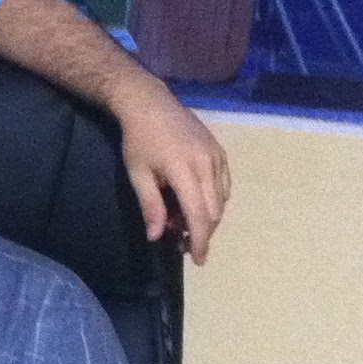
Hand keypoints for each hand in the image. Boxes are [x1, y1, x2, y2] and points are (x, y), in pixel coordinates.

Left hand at [111, 84, 229, 263]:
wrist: (151, 104)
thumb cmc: (139, 140)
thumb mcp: (138, 174)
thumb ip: (150, 206)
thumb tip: (157, 237)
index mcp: (184, 169)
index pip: (199, 214)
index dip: (201, 240)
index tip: (198, 259)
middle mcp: (206, 163)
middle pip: (214, 211)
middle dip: (203, 232)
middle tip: (183, 241)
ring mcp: (217, 156)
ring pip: (222, 199)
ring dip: (208, 217)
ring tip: (185, 220)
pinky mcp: (220, 151)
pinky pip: (225, 184)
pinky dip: (215, 200)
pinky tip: (196, 202)